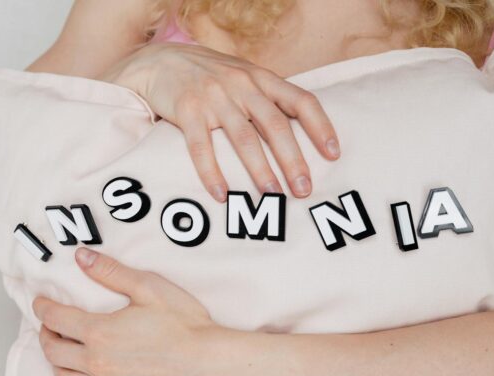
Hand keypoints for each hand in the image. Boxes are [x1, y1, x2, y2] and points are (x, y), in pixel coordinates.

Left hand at [31, 247, 215, 375]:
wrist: (208, 364)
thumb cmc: (184, 325)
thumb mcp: (149, 287)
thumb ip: (111, 272)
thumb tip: (81, 256)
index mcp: (99, 332)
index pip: (56, 319)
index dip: (43, 308)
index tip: (41, 303)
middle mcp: (96, 363)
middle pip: (53, 351)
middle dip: (46, 335)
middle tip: (50, 327)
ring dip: (56, 364)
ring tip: (62, 352)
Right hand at [97, 42, 340, 201]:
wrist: (160, 61)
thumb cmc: (208, 75)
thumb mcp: (243, 76)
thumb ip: (266, 98)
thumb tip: (298, 133)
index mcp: (261, 78)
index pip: (301, 101)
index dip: (320, 127)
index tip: (333, 154)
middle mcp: (241, 85)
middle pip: (275, 126)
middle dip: (292, 160)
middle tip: (303, 189)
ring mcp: (214, 97)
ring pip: (243, 138)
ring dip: (259, 170)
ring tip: (272, 194)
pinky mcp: (187, 110)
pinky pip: (201, 147)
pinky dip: (212, 173)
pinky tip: (221, 194)